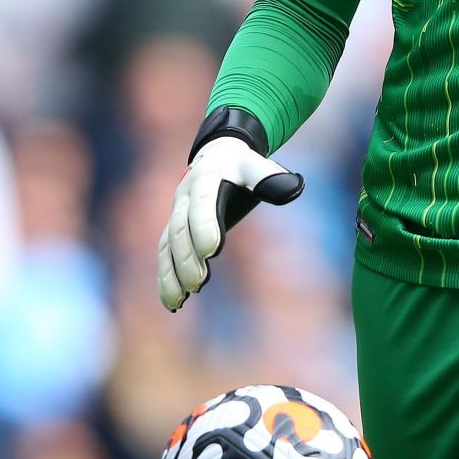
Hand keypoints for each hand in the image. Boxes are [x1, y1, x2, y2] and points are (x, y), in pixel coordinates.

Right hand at [156, 136, 303, 309]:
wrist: (216, 155)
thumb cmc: (241, 166)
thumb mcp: (256, 165)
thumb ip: (270, 177)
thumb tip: (294, 188)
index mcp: (206, 178)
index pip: (203, 202)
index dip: (204, 225)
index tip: (213, 251)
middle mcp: (184, 197)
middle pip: (180, 229)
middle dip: (187, 257)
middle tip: (199, 283)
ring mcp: (175, 214)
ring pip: (167, 246)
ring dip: (171, 274)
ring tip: (179, 301)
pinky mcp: (172, 230)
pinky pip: (164, 255)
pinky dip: (165, 279)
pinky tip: (173, 303)